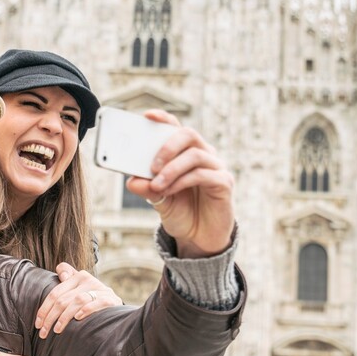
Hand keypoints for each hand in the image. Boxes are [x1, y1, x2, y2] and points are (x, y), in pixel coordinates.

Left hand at [34, 264, 122, 338]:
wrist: (117, 310)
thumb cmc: (93, 301)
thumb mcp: (79, 289)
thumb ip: (69, 279)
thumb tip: (62, 272)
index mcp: (78, 277)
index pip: (56, 293)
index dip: (44, 309)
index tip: (38, 324)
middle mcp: (89, 280)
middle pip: (63, 299)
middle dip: (50, 317)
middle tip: (43, 333)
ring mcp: (101, 290)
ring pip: (77, 301)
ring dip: (64, 317)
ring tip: (57, 330)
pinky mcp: (111, 300)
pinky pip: (96, 303)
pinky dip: (86, 310)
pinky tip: (78, 319)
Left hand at [126, 109, 235, 257]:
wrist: (199, 238)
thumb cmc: (182, 212)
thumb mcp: (158, 200)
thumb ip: (147, 189)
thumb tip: (132, 181)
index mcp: (186, 152)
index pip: (176, 128)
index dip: (164, 119)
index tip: (147, 116)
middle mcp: (204, 154)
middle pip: (189, 134)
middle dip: (167, 146)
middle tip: (151, 164)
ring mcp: (217, 168)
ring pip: (195, 154)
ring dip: (171, 169)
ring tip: (156, 184)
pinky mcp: (225, 183)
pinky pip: (203, 174)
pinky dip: (182, 181)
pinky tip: (170, 191)